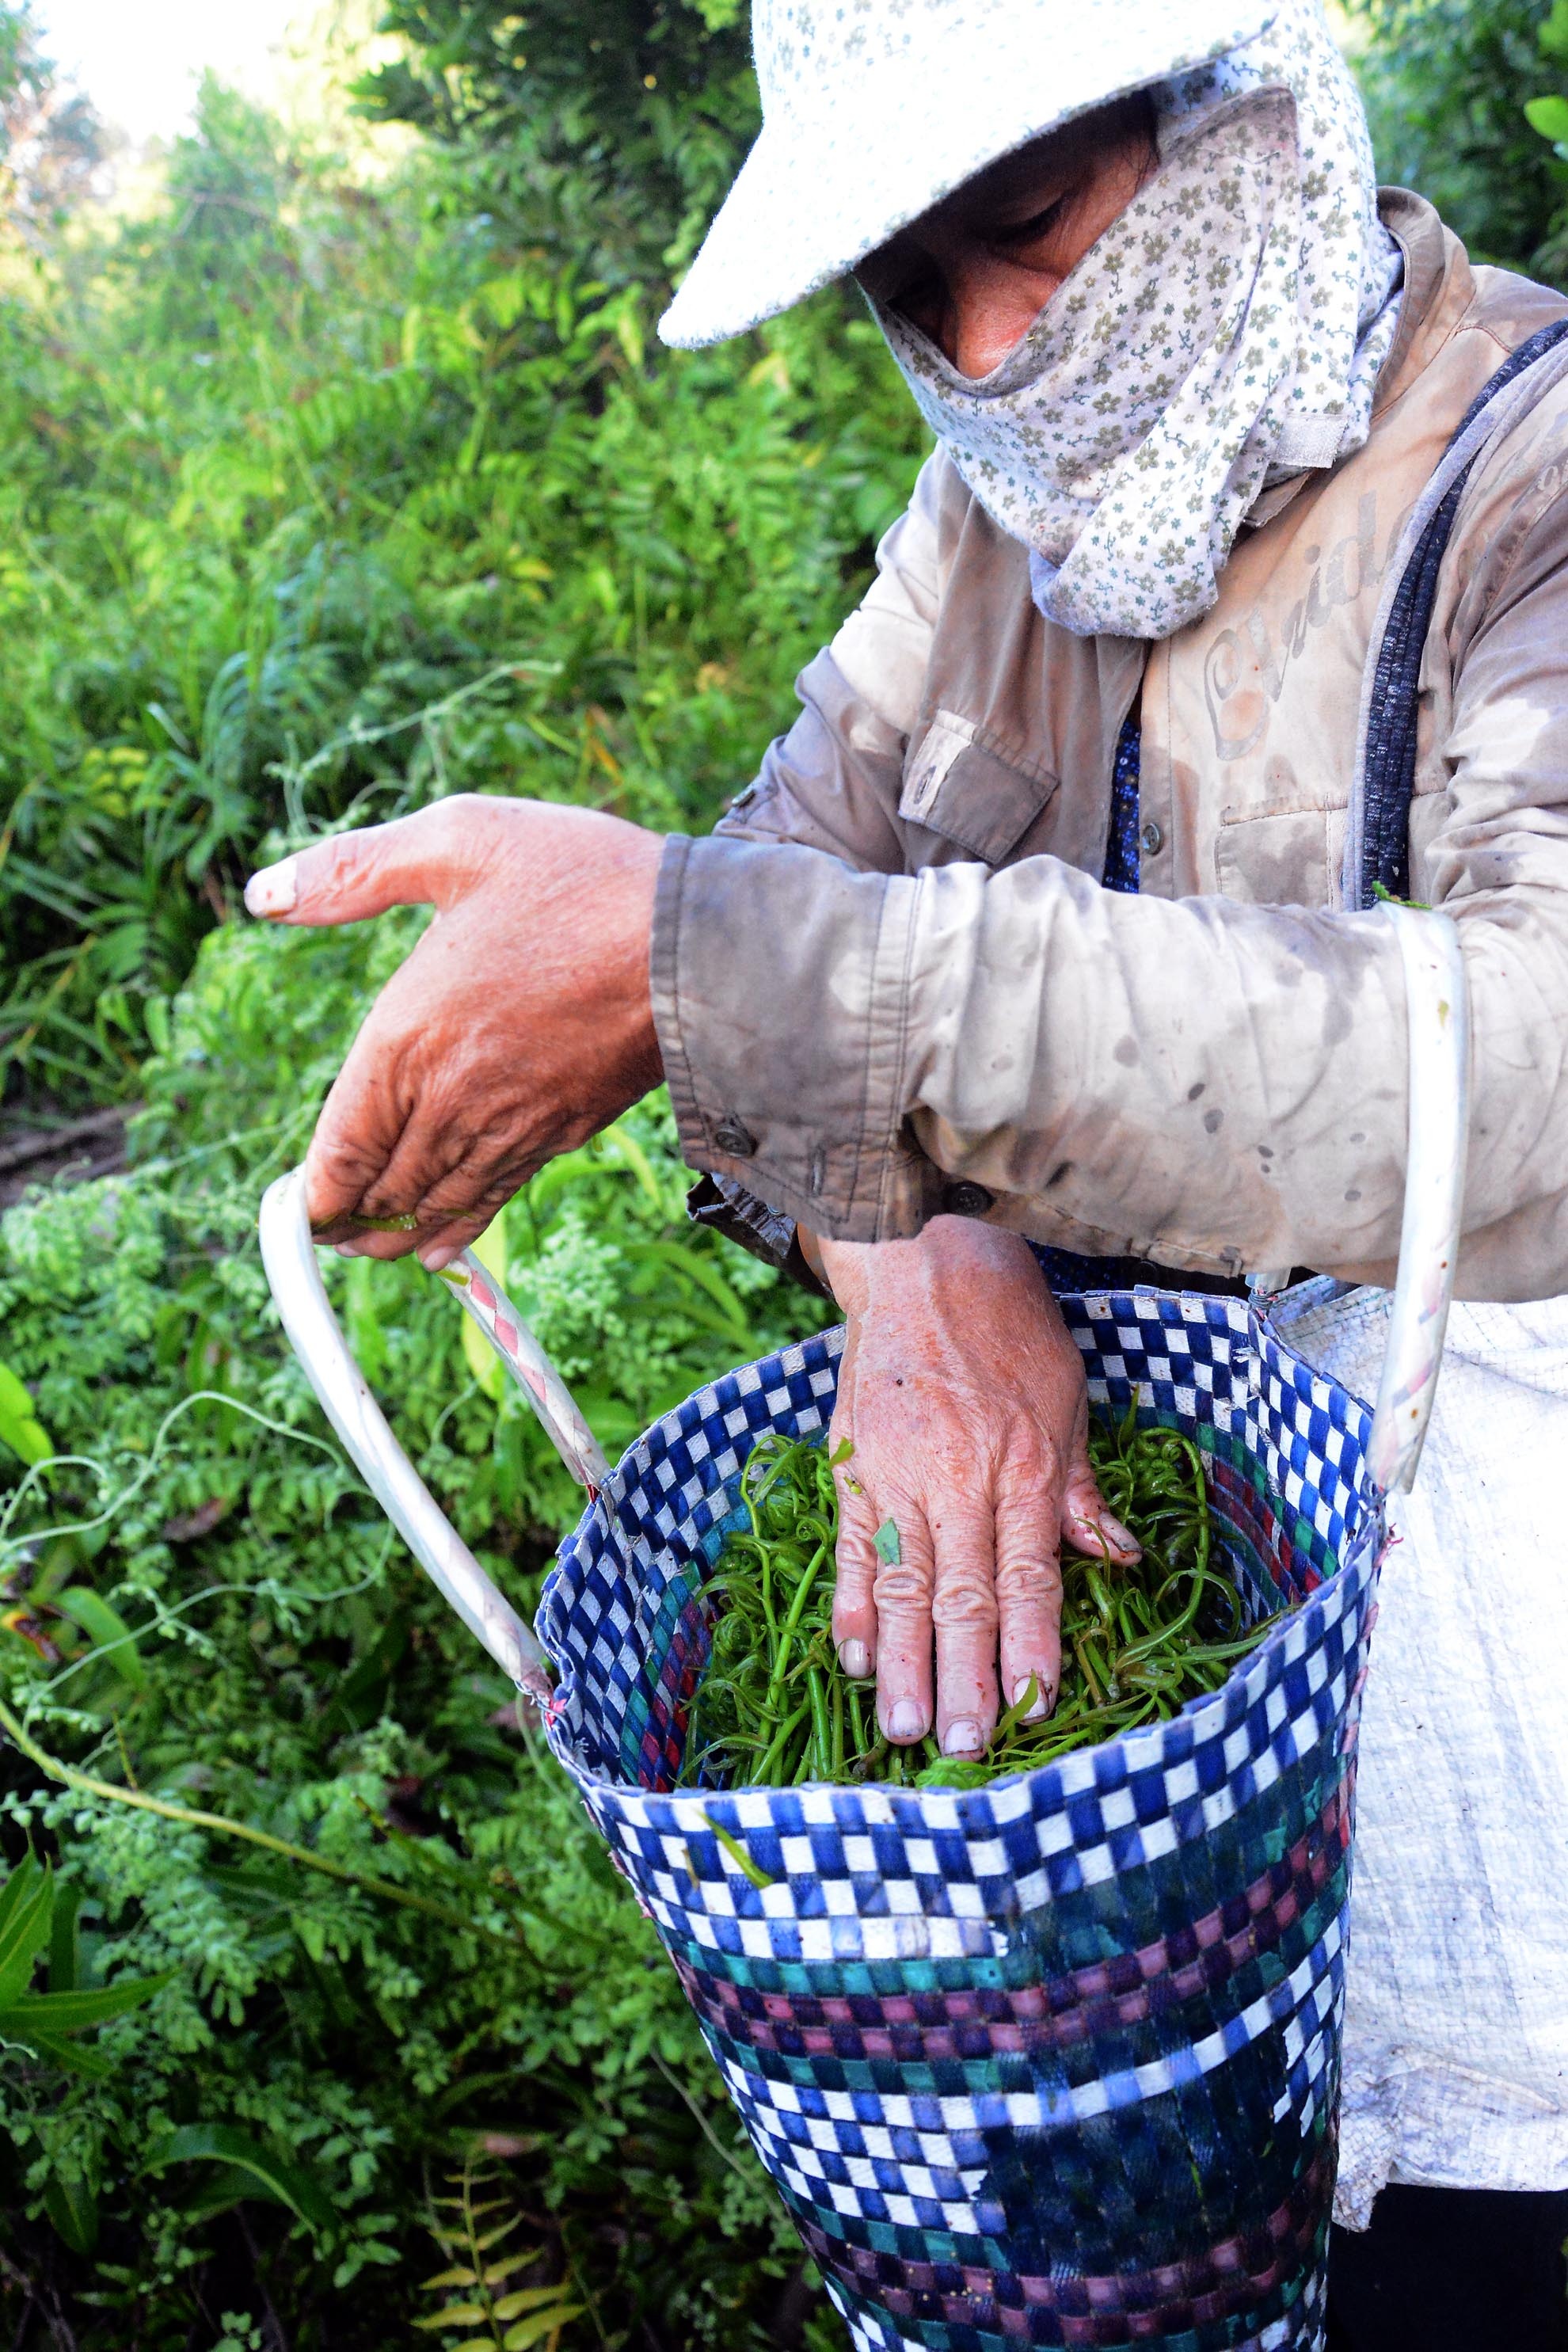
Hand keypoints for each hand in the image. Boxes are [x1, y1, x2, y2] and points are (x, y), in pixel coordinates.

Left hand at [245, 795, 664, 1267]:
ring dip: (395, 1232)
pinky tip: (440, 1246)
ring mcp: (511, 1122)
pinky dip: (458, 1228)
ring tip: (368, 1249)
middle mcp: (450, 1096)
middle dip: (346, 1220)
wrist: (701, 944)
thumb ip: (352, 869)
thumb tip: (264, 894)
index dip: (311, 1191)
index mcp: (407, 1033)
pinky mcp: (562, 1130)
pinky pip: (493, 1196)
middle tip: (323, 1237)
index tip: (296, 1208)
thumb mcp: (458, 839)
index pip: (339, 1143)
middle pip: (381, 1186)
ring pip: (436, 1201)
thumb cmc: (580, 881)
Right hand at [817, 1218, 1138, 1757]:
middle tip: (960, 1744)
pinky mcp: (853, 1463)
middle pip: (962, 1594)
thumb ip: (1082, 1490)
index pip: (1028, 1575)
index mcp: (1023, 1467)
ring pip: (903, 1583)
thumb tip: (1121, 1558)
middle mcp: (959, 1477)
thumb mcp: (1066, 1401)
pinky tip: (855, 1657)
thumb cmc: (1009, 1331)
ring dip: (903, 1661)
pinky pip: (850, 1546)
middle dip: (964, 1676)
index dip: (1030, 1644)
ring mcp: (898, 1473)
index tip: (1034, 1704)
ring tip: (904, 1725)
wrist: (922, 1262)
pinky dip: (853, 1605)